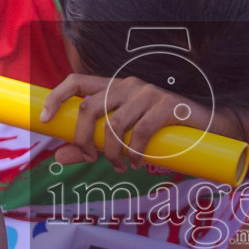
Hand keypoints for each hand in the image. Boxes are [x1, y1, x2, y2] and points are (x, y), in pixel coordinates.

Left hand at [41, 74, 221, 171]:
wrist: (204, 126)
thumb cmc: (159, 132)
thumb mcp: (122, 138)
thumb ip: (92, 146)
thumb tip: (58, 158)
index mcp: (113, 87)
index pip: (76, 81)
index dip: (56, 98)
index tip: (44, 119)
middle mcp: (127, 84)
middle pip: (89, 108)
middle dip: (84, 139)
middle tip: (91, 158)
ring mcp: (147, 93)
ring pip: (114, 124)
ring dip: (112, 153)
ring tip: (120, 166)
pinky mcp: (166, 105)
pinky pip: (140, 132)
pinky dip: (134, 153)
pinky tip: (137, 163)